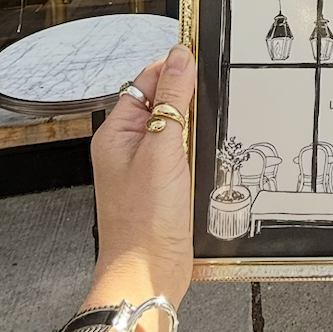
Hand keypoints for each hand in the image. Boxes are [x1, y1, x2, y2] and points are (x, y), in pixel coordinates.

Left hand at [86, 44, 196, 311]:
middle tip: (216, 95)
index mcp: (116, 133)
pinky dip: (200, 152)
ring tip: (216, 128)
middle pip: (162, 105)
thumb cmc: (145, 220)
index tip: (201, 56)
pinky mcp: (164, 189)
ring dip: (197, 128)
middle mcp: (127, 148)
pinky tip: (214, 156)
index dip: (172, 67)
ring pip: (176, 132)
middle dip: (189, 99)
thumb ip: (172, 102)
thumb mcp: (162, 150)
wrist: (148, 275)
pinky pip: (184, 156)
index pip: (145, 82)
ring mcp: (146, 169)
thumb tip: (179, 58)